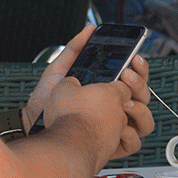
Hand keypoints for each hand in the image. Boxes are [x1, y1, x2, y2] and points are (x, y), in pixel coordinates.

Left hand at [25, 29, 153, 159]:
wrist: (32, 128)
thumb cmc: (44, 103)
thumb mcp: (59, 71)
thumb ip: (75, 49)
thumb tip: (89, 30)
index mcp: (107, 92)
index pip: (133, 78)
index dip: (139, 67)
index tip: (134, 58)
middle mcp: (115, 110)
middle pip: (143, 96)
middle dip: (139, 84)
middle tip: (126, 76)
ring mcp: (116, 128)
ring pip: (144, 120)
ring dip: (140, 109)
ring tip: (124, 104)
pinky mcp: (112, 146)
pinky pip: (133, 143)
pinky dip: (130, 134)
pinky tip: (120, 128)